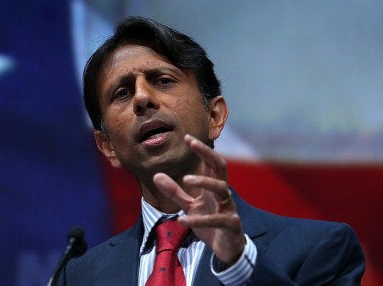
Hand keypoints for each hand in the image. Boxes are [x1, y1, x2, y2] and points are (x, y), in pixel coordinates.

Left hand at [153, 134, 244, 264]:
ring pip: (222, 189)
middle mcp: (223, 194)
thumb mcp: (189, 206)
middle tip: (192, 144)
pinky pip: (216, 219)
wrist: (227, 249)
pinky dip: (198, 220)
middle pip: (220, 168)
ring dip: (204, 182)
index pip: (211, 163)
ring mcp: (229, 208)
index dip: (201, 150)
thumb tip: (156, 175)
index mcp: (213, 188)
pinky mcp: (230, 225)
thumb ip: (175, 192)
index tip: (187, 137)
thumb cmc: (210, 224)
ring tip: (185, 179)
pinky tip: (181, 220)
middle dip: (207, 154)